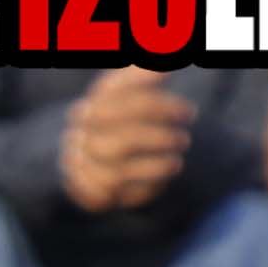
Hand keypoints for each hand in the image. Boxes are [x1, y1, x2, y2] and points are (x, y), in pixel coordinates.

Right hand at [63, 70, 186, 209]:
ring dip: (154, 168)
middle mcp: (79, 139)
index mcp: (91, 108)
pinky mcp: (88, 193)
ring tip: (176, 161)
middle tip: (184, 139)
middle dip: (159, 142)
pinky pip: (116, 198)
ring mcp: (80, 169)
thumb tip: (162, 68)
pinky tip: (159, 180)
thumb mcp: (134, 88)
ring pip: (116, 176)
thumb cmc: (126, 114)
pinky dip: (141, 190)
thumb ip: (145, 73)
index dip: (160, 109)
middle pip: (119, 145)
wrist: (94, 151)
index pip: (123, 108)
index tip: (188, 112)